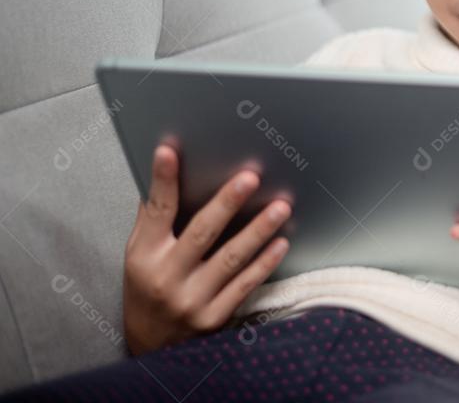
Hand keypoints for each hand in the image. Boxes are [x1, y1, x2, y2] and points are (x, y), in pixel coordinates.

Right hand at [123, 144, 291, 355]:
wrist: (149, 346)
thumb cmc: (147, 289)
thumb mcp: (139, 255)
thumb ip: (153, 219)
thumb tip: (166, 173)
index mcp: (145, 256)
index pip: (156, 211)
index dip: (163, 181)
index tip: (170, 151)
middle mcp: (167, 277)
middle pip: (201, 233)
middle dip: (227, 202)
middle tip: (251, 176)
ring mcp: (192, 300)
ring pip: (231, 259)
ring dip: (258, 230)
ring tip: (280, 207)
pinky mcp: (214, 318)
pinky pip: (244, 285)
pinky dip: (264, 263)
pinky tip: (281, 243)